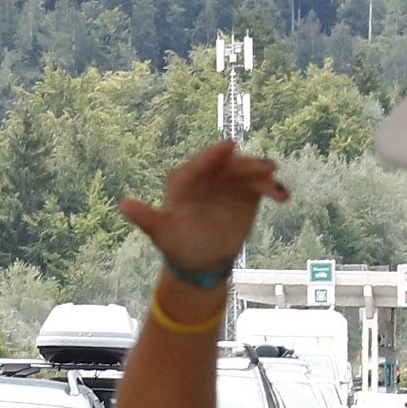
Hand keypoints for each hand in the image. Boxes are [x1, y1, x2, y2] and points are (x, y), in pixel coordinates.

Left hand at [119, 140, 288, 274]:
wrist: (199, 260)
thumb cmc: (176, 244)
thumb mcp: (160, 232)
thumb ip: (145, 218)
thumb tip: (123, 205)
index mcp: (185, 179)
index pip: (200, 165)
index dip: (213, 156)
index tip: (228, 147)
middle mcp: (209, 176)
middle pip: (228, 165)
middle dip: (245, 164)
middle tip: (262, 167)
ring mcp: (229, 183)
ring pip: (247, 173)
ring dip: (261, 174)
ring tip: (273, 180)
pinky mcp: (247, 194)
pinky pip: (261, 187)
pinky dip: (272, 189)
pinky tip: (283, 196)